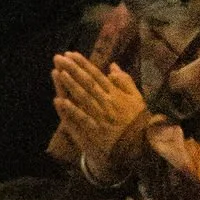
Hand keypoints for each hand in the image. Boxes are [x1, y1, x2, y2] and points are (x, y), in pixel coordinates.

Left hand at [51, 50, 148, 175]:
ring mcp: (100, 116)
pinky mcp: (95, 131)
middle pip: (87, 83)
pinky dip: (71, 110)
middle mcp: (107, 102)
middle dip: (72, 69)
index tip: (70, 54)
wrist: (140, 146)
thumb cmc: (137, 120)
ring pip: (83, 98)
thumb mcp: (137, 98)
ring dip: (70, 85)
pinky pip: (82, 119)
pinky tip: (59, 101)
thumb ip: (125, 81)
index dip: (83, 64)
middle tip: (59, 58)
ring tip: (58, 72)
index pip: (96, 75)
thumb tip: (112, 66)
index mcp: (116, 93)